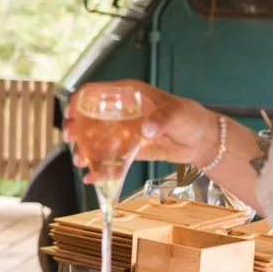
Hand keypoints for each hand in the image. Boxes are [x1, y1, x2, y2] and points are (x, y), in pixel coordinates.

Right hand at [63, 79, 218, 169]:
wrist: (202, 141)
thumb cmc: (190, 118)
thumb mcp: (177, 113)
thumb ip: (162, 119)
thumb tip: (146, 129)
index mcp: (128, 95)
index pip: (96, 92)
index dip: (79, 101)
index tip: (70, 114)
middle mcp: (121, 113)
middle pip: (89, 118)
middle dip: (75, 129)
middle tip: (69, 141)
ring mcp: (124, 132)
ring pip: (96, 140)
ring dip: (84, 151)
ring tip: (80, 162)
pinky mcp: (129, 150)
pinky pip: (111, 159)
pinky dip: (101, 170)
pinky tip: (93, 178)